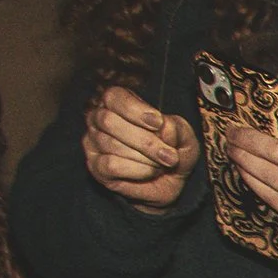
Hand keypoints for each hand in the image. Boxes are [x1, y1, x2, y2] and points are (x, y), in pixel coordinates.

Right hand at [83, 86, 198, 210]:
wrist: (172, 180)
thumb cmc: (173, 150)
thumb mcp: (184, 136)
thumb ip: (176, 128)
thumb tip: (163, 127)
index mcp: (118, 103)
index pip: (113, 96)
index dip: (134, 109)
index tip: (158, 122)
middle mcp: (100, 119)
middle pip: (108, 120)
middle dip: (145, 141)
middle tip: (169, 155)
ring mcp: (93, 143)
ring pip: (111, 144)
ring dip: (146, 158)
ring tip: (163, 164)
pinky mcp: (96, 167)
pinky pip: (111, 165)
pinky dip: (138, 170)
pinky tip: (151, 171)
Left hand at [224, 107, 277, 242]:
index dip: (276, 122)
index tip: (260, 114)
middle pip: (276, 153)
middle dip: (249, 139)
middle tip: (232, 130)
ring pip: (269, 175)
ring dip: (245, 159)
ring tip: (230, 147)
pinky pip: (272, 198)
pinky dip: (253, 183)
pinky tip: (242, 172)